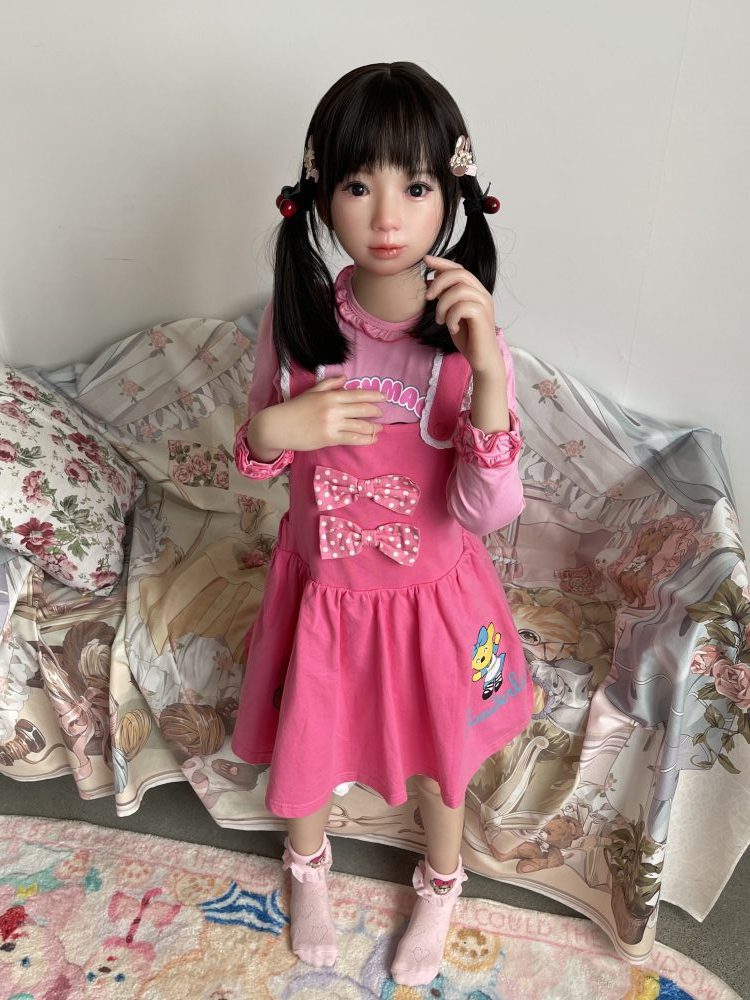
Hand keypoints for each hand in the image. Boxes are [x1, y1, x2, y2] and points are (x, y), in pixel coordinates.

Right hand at [255, 375, 385, 452]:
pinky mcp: (330, 438)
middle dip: (376, 412)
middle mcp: (334, 408)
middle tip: (381, 414)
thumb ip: (329, 384)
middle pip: (362, 409)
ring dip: (374, 427)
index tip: (384, 397)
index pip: (357, 394)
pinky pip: (353, 438)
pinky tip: (373, 439)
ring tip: (380, 429)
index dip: (373, 395)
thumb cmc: (294, 408)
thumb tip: (345, 378)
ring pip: (361, 425)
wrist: (279, 426)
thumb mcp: (311, 392)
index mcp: (330, 395)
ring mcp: (333, 424)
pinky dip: (366, 439)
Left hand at [423, 254, 504, 375]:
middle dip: (439, 283)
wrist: (481, 359)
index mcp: (475, 291)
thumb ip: (445, 297)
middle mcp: (482, 294)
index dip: (442, 262)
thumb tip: (432, 279)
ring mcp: (484, 304)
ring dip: (443, 305)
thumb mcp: (451, 314)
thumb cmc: (468, 338)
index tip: (426, 259)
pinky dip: (451, 317)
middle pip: (460, 274)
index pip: (460, 269)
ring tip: (440, 320)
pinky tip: (452, 328)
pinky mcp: (482, 316)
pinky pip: (462, 307)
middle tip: (428, 297)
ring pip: (459, 290)